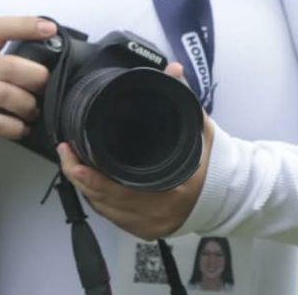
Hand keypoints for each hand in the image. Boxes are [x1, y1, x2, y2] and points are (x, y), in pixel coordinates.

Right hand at [0, 16, 56, 166]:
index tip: (50, 28)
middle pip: (7, 65)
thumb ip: (8, 65)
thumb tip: (49, 61)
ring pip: (4, 93)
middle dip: (35, 76)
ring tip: (33, 111)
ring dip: (27, 104)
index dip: (25, 25)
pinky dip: (17, 127)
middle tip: (46, 87)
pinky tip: (22, 129)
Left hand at [56, 62, 213, 240]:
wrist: (231, 192)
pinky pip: (115, 219)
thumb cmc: (213, 161)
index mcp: (170, 190)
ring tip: (72, 164)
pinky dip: (100, 202)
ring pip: (106, 212)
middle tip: (66, 152)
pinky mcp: (148, 230)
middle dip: (79, 177)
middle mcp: (158, 214)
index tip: (72, 153)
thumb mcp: (199, 126)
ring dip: (86, 189)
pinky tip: (90, 185)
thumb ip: (183, 96)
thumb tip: (174, 68)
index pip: (117, 190)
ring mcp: (152, 225)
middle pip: (104, 201)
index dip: (89, 174)